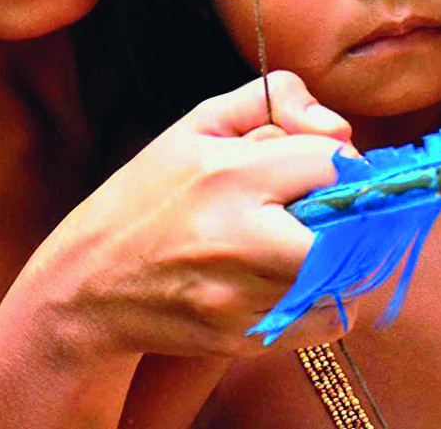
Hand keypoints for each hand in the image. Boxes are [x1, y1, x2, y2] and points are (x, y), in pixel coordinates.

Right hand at [18, 71, 359, 360]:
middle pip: (351, 232)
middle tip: (327, 213)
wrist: (88, 285)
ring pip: (345, 281)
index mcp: (227, 174)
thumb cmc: (149, 195)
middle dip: (352, 219)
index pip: (332, 162)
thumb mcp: (197, 126)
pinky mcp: (244, 339)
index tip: (323, 169)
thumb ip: (273, 101)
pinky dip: (323, 301)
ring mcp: (241, 297)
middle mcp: (239, 239)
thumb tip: (341, 130)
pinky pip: (325, 323)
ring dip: (341, 261)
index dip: (339, 162)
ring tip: (303, 244)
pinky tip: (288, 280)